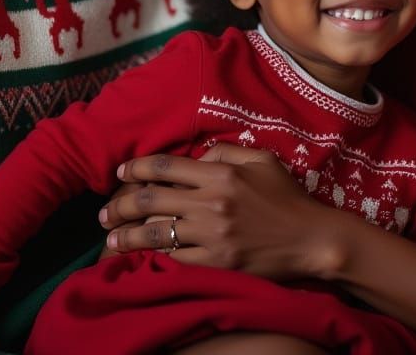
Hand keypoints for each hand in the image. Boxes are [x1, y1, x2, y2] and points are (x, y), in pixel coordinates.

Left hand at [99, 144, 337, 278]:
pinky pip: (176, 259)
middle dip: (121, 206)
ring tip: (111, 239)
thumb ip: (225, 151)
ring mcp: (212, 236)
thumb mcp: (260, 159)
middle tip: (105, 213)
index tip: (120, 174)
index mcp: (221, 173)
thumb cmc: (286, 196)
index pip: (166, 167)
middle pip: (152, 200)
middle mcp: (211, 203)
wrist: (310, 239)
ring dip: (128, 236)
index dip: (136, 168)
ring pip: (157, 233)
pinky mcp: (216, 264)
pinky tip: (141, 258)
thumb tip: (196, 158)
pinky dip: (155, 257)